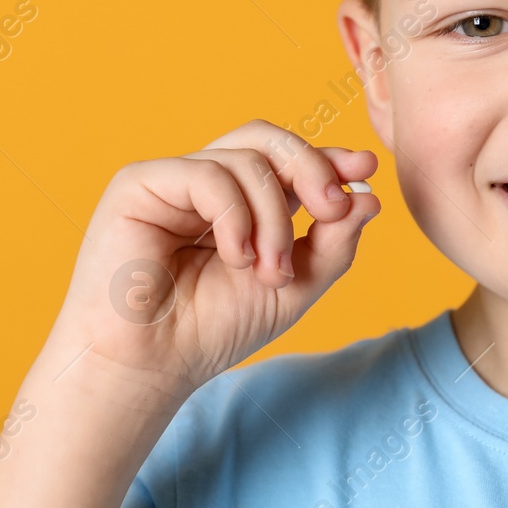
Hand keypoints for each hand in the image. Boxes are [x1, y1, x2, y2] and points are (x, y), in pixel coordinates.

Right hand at [45, 120, 380, 400]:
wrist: (152, 367)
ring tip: (269, 273)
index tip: (365, 170)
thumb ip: (332, 244)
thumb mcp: (293, 287)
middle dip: (311, 168)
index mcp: (239, 201)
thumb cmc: (211, 330)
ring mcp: (172, 180)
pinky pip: (207, 174)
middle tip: (332, 209)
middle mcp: (205, 183)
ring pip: (246, 160)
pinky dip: (235, 216)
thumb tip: (369, 196)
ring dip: (274, 218)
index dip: (326, 158)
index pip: (285, 160)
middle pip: (267, 140)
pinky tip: (235, 257)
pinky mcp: (139, 184)